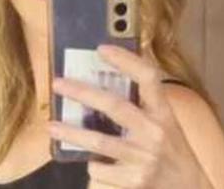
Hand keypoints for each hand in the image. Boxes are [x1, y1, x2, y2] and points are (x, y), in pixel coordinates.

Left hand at [49, 45, 211, 188]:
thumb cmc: (172, 152)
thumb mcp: (166, 124)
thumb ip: (143, 107)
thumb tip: (101, 85)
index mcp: (164, 113)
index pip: (148, 77)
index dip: (125, 60)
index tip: (102, 49)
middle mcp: (155, 132)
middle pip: (114, 106)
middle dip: (82, 93)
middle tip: (58, 83)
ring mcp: (145, 158)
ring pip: (99, 142)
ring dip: (71, 133)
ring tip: (51, 126)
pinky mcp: (134, 181)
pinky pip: (100, 169)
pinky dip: (92, 165)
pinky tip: (92, 162)